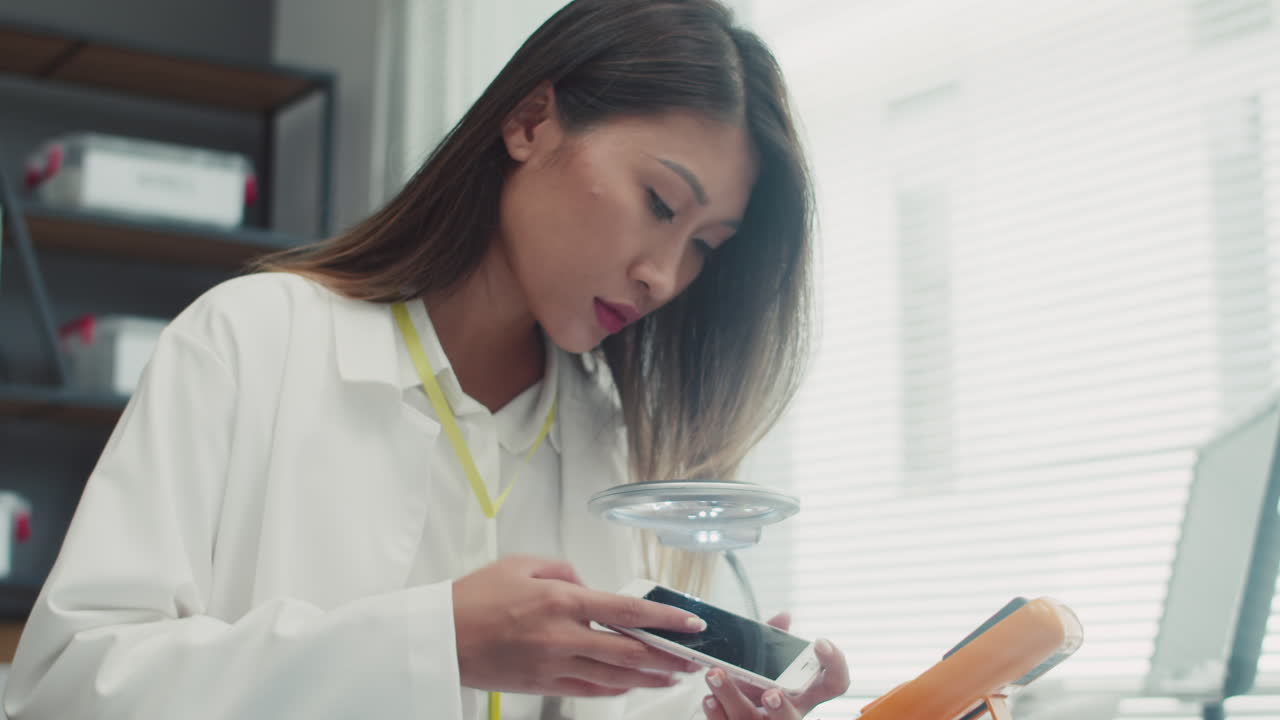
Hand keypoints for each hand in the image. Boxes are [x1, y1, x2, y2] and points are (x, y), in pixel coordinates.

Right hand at [452, 555, 704, 696]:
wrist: (440, 636)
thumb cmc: (474, 598)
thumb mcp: (520, 563)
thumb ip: (564, 570)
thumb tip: (589, 587)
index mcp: (560, 600)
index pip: (627, 612)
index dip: (665, 620)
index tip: (690, 624)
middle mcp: (562, 636)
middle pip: (629, 652)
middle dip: (667, 656)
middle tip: (692, 658)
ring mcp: (553, 665)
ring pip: (614, 677)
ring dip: (648, 678)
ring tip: (672, 676)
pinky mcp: (543, 685)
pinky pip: (589, 691)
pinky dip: (615, 689)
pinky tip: (630, 685)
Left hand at [701, 612, 849, 718]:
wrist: (730, 709)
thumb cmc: (755, 686)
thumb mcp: (765, 662)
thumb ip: (772, 641)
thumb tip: (784, 617)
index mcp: (803, 694)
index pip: (835, 684)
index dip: (835, 664)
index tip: (819, 641)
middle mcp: (787, 713)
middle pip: (791, 719)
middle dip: (781, 709)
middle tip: (771, 692)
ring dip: (732, 697)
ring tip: (716, 674)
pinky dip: (715, 712)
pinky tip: (708, 697)